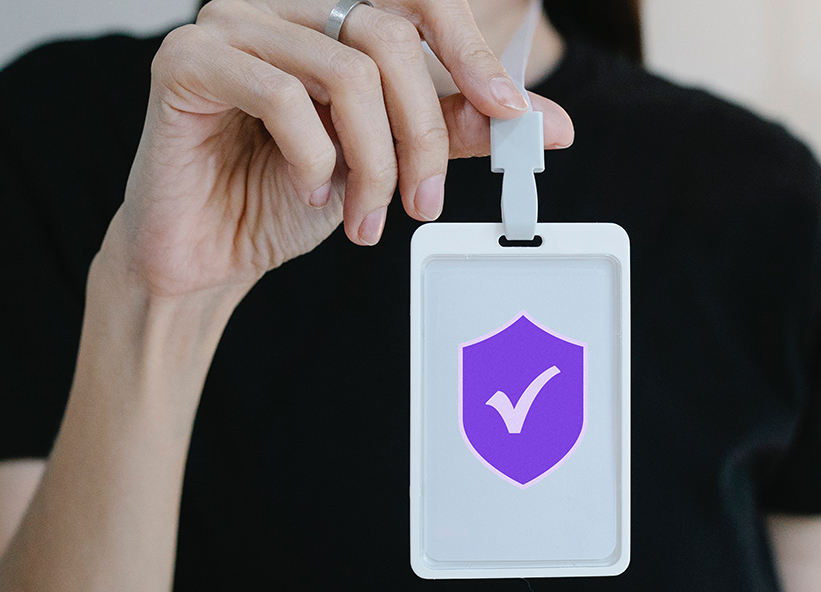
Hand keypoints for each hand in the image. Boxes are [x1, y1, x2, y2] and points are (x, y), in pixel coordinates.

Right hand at [102, 0, 573, 298]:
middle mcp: (281, 3)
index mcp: (328, 14)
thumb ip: (455, 129)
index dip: (471, 51)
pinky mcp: (187, 60)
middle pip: (390, 39)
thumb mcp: (389, 159)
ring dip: (372, 162)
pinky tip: (309, 194)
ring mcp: (230, 22)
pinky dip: (314, 160)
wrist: (211, 250)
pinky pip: (283, 97)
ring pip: (347, 73)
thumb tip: (546, 122)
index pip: (417, 1)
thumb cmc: (290, 196)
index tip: (510, 113)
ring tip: (365, 216)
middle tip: (423, 202)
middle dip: (421, 134)